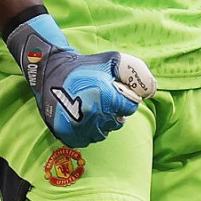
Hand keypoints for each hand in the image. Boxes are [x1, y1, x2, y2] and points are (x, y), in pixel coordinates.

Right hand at [6, 12, 155, 147]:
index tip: (115, 93)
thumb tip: (149, 92)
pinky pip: (86, 139)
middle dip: (114, 112)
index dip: (125, 100)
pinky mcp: (66, 133)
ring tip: (92, 108)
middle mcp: (93, 114)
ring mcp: (78, 126)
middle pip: (117, 122)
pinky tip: (82, 117)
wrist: (51, 71)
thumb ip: (136, 72)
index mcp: (106, 96)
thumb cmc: (85, 66)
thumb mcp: (113, 61)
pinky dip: (87, 131)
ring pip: (102, 133)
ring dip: (101, 123)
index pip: (130, 109)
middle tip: (103, 100)